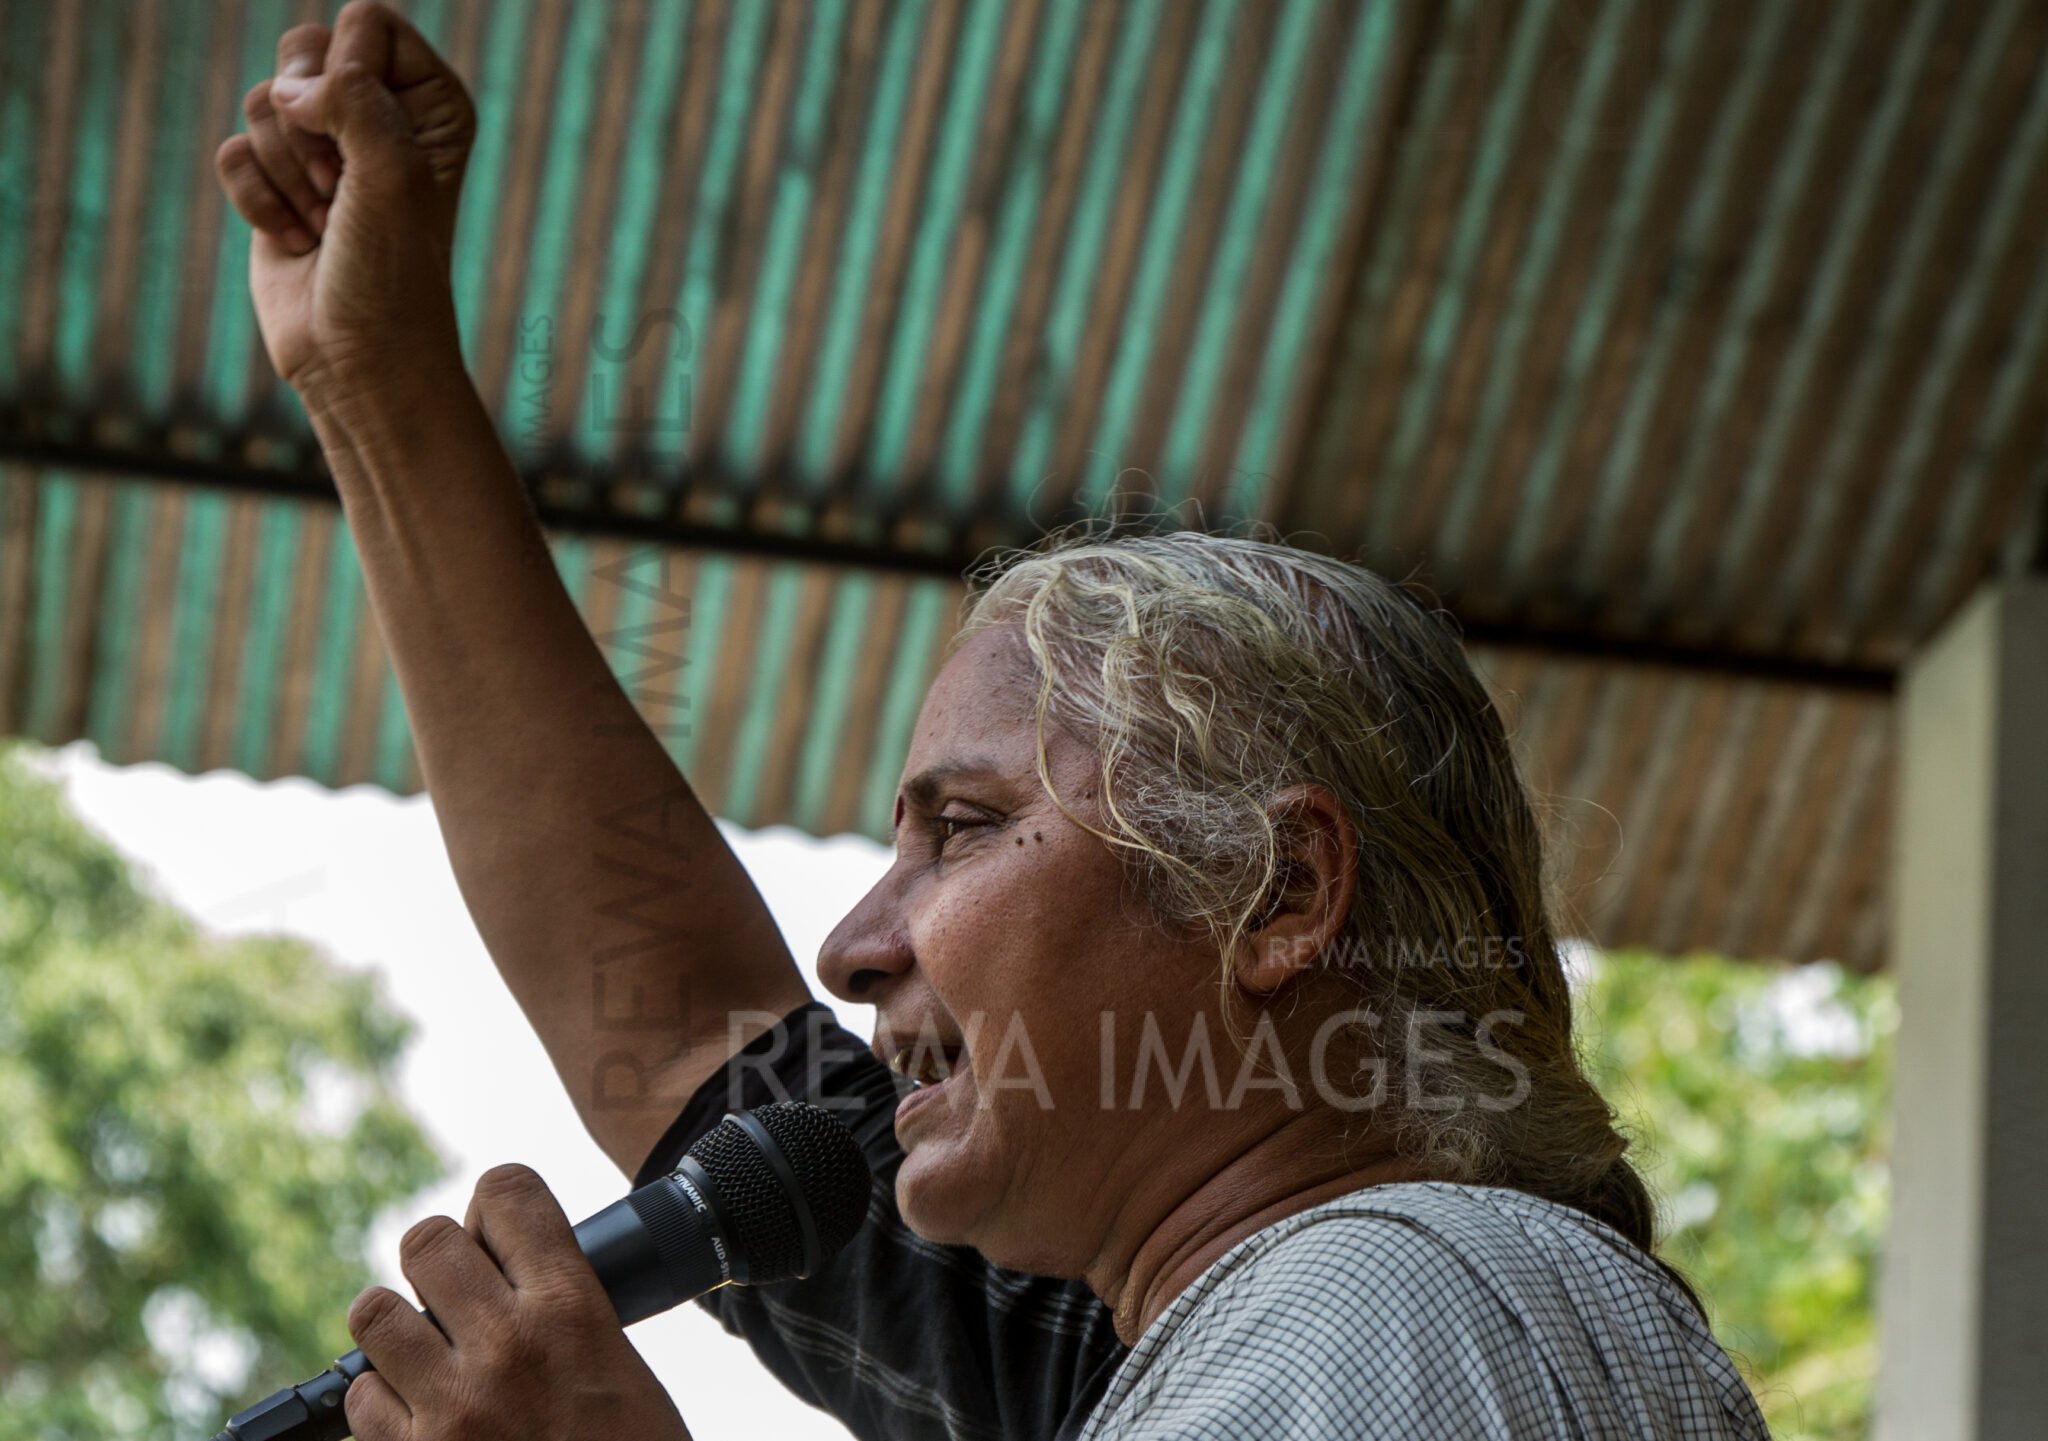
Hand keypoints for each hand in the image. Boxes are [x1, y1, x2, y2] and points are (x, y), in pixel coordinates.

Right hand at [213, 1, 474, 407]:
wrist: (358, 357)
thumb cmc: (392, 272)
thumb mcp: (391, 172)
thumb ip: (352, 98)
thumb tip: (288, 88)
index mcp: (430, 102)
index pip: (366, 21)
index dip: (349, 73)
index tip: (369, 145)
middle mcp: (379, 115)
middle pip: (302, 48)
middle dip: (308, 124)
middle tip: (340, 185)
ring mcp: (323, 148)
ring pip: (262, 102)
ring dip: (287, 173)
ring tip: (326, 222)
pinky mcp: (274, 182)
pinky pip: (232, 151)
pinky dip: (257, 202)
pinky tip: (297, 242)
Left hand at [344, 1164, 692, 1440]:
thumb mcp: (618, 1366)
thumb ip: (562, 1306)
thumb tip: (498, 1260)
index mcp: (572, 1310)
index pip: (507, 1192)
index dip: (497, 1206)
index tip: (500, 1233)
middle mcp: (506, 1346)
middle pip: (426, 1241)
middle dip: (438, 1260)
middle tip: (460, 1295)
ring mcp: (451, 1406)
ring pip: (373, 1312)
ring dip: (396, 1327)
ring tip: (427, 1351)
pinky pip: (361, 1398)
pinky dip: (382, 1403)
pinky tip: (421, 1416)